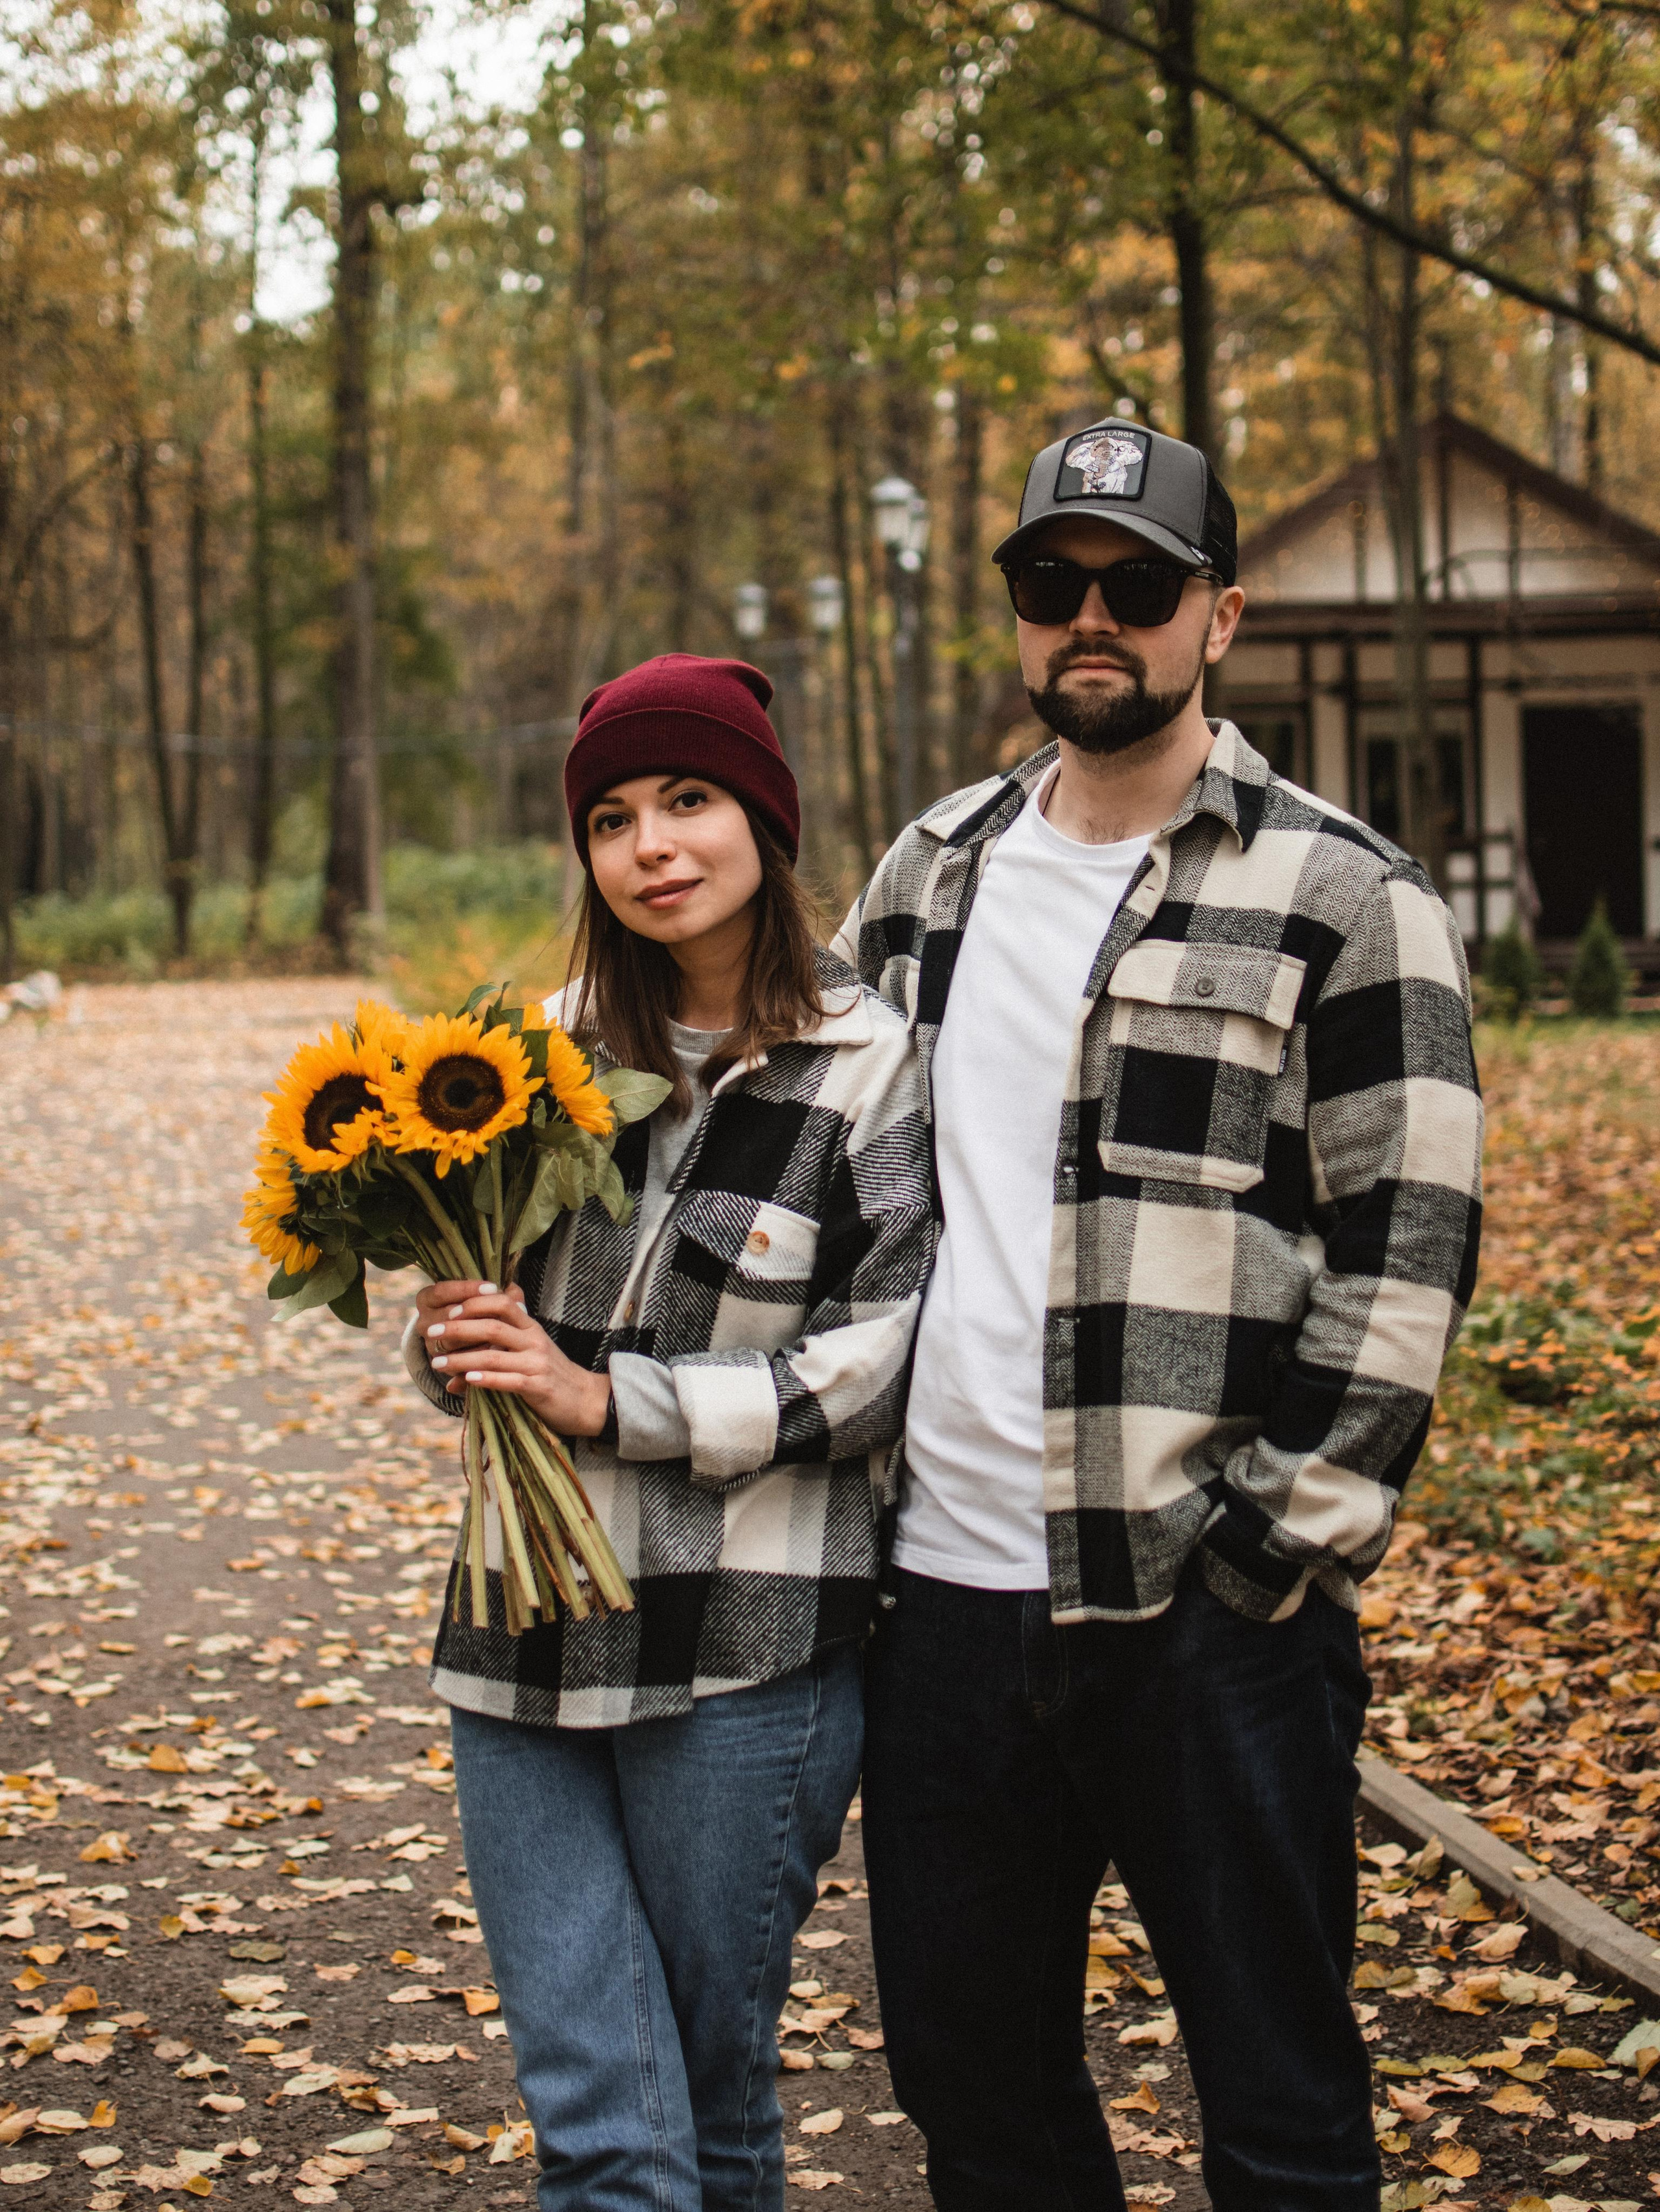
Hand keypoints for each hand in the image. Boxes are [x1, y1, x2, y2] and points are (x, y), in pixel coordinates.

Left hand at [412, 1279, 612, 1436]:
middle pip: (492, 1327)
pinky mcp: (538, 1387)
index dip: (474, 1304)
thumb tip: (478, 1314)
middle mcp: (534, 1340)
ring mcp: (537, 1363)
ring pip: (493, 1356)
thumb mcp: (533, 1345)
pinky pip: (507, 1381)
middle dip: (457, 1329)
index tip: (449, 1311)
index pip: (502, 1303)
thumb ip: (509, 1330)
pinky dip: (484, 1379)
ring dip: (461, 1359)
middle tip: (431, 1333)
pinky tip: (465, 1380)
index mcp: (531, 1327)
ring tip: (437, 1362)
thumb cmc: (552, 1373)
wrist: (585, 1400)